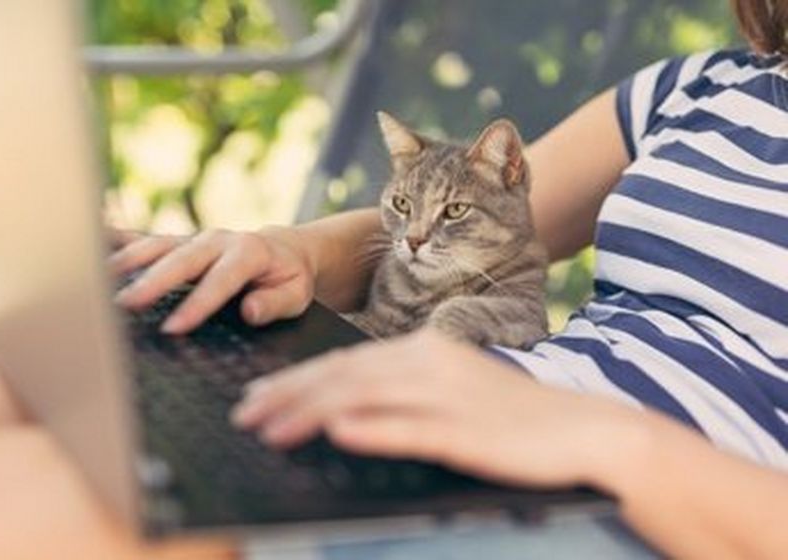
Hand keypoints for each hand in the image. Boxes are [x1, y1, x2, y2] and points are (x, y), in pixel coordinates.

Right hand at [109, 226, 315, 333]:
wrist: (286, 249)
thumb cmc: (290, 277)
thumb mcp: (296, 294)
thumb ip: (275, 302)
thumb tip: (250, 310)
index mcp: (250, 252)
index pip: (220, 280)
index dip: (197, 304)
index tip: (174, 327)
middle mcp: (219, 240)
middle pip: (182, 260)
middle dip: (152, 282)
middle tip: (125, 305)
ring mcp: (197, 239)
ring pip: (159, 246)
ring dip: (129, 262)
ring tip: (98, 281)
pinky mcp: (182, 241)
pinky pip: (149, 241)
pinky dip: (122, 244)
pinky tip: (94, 249)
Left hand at [231, 329, 640, 487]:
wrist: (582, 429)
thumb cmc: (514, 417)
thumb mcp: (453, 391)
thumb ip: (403, 394)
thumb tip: (346, 411)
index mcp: (424, 350)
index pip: (346, 363)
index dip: (297, 379)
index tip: (259, 395)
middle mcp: (429, 363)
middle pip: (344, 377)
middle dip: (288, 395)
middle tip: (245, 413)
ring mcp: (447, 395)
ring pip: (364, 399)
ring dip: (310, 413)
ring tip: (267, 428)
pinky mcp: (466, 430)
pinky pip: (410, 428)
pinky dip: (371, 429)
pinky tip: (338, 433)